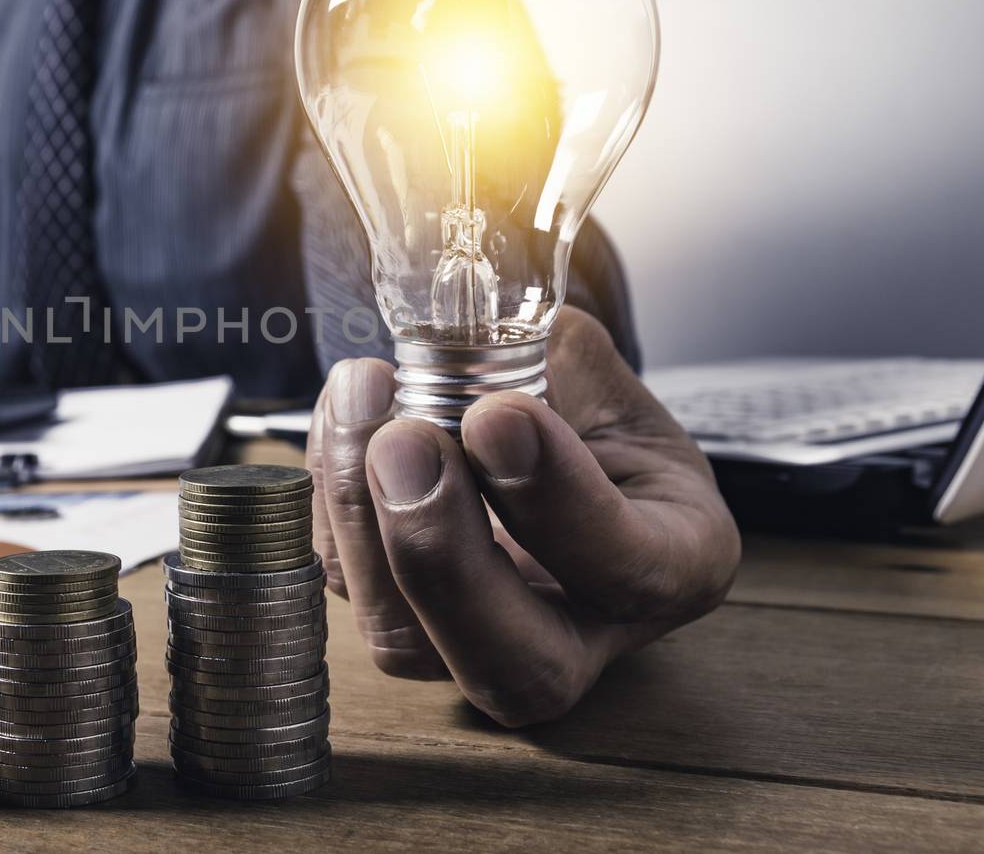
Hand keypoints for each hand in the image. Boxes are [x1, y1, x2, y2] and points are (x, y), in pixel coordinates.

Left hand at [309, 306, 739, 726]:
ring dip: (362, 508)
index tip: (498, 412)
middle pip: (507, 665)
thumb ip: (560, 365)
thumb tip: (470, 336)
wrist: (558, 461)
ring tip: (364, 390)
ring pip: (402, 634)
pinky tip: (346, 410)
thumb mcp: (610, 386)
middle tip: (403, 439)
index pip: (619, 569)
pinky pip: (346, 581)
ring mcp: (477, 648)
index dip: (551, 496)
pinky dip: (331, 494)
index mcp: (668, 572)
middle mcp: (577, 642)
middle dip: (439, 552)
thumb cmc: (597, 429)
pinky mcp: (399, 619)